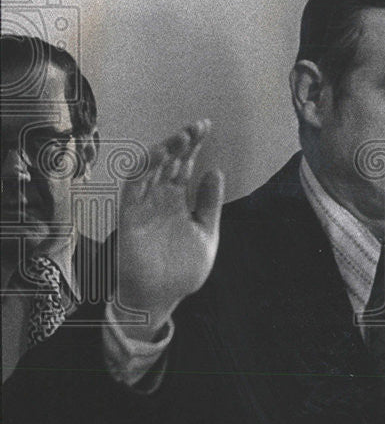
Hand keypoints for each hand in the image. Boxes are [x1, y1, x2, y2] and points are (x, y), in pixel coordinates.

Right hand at [116, 120, 223, 340]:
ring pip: (151, 169)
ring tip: (182, 136)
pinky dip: (143, 169)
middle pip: (170, 162)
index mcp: (178, 201)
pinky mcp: (129, 216)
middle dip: (182, 142)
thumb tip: (215, 171)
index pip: (185, 166)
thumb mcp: (205, 233)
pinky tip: (158, 155)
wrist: (160, 297)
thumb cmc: (181, 269)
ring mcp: (143, 205)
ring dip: (165, 151)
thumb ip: (209, 204)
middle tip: (198, 125)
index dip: (194, 146)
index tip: (206, 126)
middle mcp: (160, 198)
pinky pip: (133, 187)